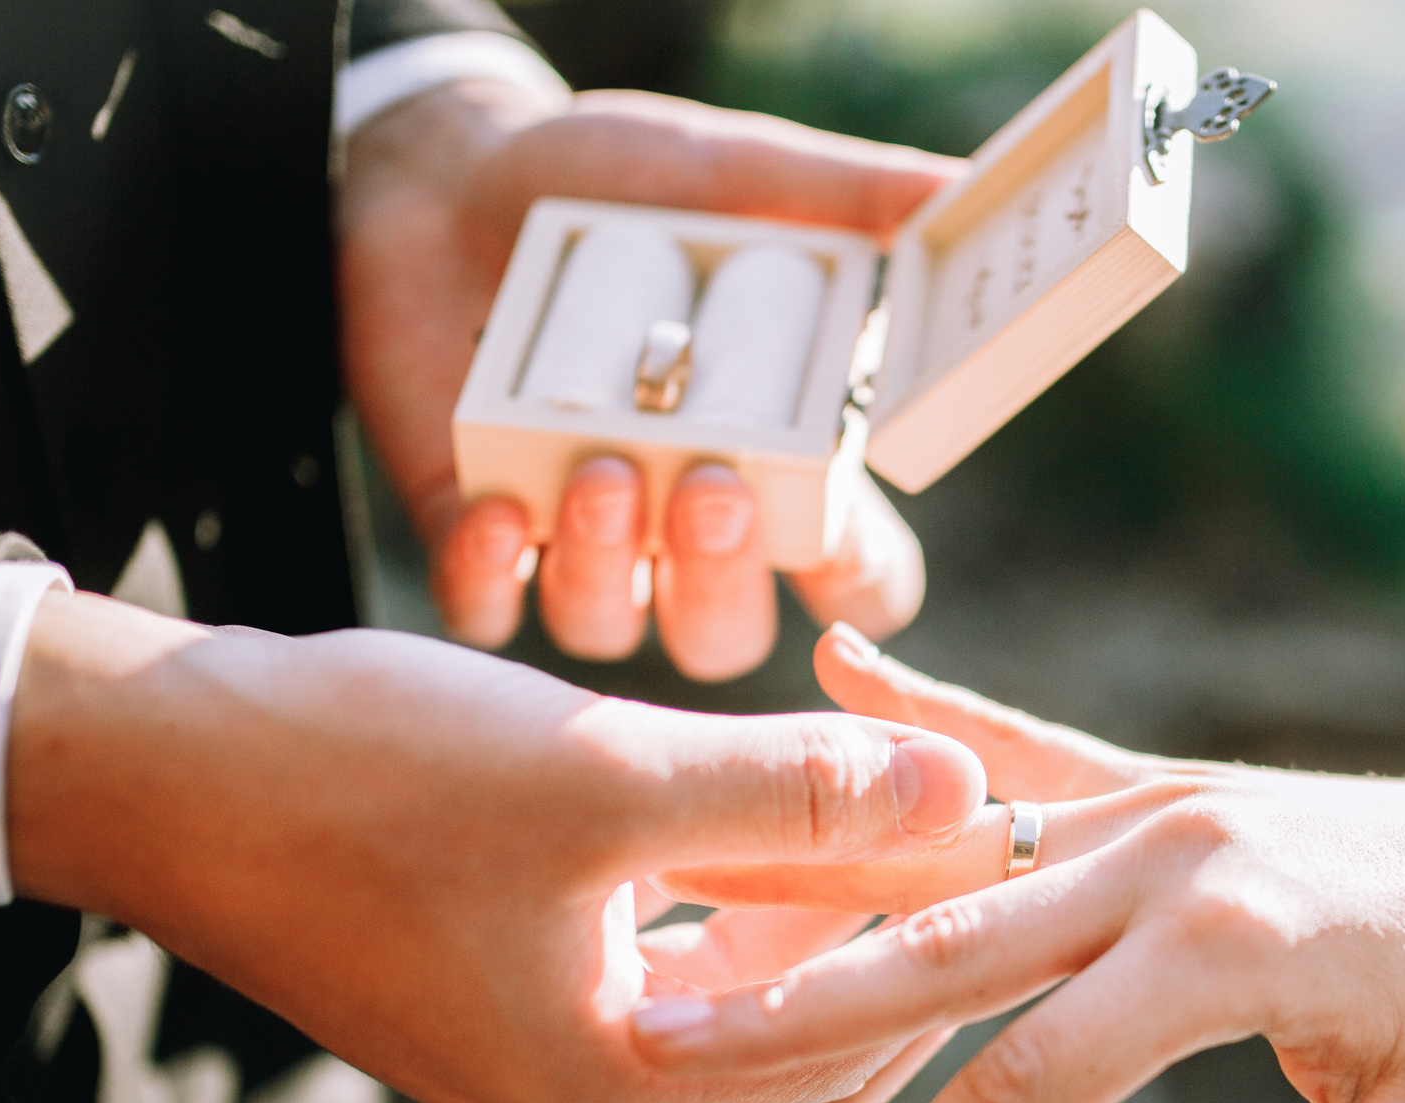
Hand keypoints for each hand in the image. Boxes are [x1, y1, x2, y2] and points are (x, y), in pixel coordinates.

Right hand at [5, 594, 984, 1102]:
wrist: (151, 771)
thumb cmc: (365, 773)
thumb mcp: (605, 773)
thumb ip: (796, 792)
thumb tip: (966, 791)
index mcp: (612, 1091)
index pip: (848, 1041)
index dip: (947, 937)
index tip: (1028, 846)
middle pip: (810, 1065)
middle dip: (899, 966)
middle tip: (983, 856)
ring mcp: (541, 1062)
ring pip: (742, 1025)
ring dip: (818, 940)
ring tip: (901, 831)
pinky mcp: (509, 1001)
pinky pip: (671, 985)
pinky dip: (737, 921)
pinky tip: (778, 827)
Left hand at [337, 82, 959, 676]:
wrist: (449, 167)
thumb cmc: (613, 180)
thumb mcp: (737, 175)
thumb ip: (850, 193)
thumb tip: (955, 191)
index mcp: (773, 462)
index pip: (851, 578)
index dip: (856, 583)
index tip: (837, 531)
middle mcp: (681, 522)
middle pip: (728, 633)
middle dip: (722, 581)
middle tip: (710, 485)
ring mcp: (576, 537)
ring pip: (609, 628)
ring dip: (608, 569)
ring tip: (598, 468)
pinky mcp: (472, 531)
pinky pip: (485, 610)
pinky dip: (488, 578)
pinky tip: (494, 511)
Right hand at [627, 627, 1404, 1102]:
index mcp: (1228, 954)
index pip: (1027, 1085)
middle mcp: (1170, 856)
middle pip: (944, 945)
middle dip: (797, 1016)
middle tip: (656, 1057)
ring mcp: (1157, 801)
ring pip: (952, 847)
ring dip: (819, 886)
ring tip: (678, 920)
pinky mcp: (1159, 778)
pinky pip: (1021, 750)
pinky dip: (928, 716)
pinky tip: (836, 665)